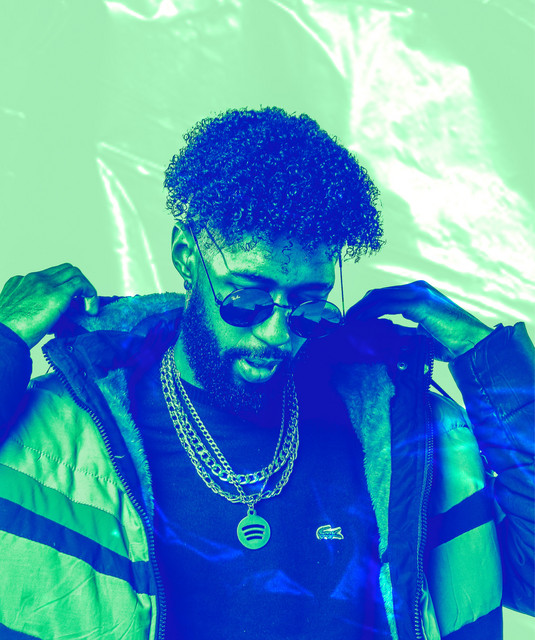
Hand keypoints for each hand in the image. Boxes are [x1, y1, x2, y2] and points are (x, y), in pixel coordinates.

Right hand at [0, 264, 97, 348]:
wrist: (3, 338)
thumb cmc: (9, 333)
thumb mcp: (18, 315)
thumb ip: (33, 309)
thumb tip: (53, 319)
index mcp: (21, 282)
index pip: (49, 276)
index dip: (64, 287)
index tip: (71, 303)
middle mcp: (33, 279)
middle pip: (64, 270)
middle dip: (77, 284)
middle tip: (82, 304)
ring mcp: (45, 284)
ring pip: (74, 273)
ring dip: (85, 289)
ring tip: (87, 308)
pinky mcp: (57, 294)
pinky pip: (81, 284)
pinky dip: (90, 295)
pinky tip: (90, 311)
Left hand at [348, 280, 492, 360]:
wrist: (473, 343)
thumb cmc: (451, 341)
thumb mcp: (421, 334)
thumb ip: (403, 330)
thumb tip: (385, 333)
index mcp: (419, 293)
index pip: (386, 296)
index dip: (367, 306)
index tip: (353, 319)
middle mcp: (418, 289)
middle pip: (379, 294)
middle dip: (360, 307)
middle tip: (346, 320)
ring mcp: (418, 293)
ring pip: (379, 297)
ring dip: (361, 310)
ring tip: (349, 322)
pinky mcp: (419, 303)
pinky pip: (386, 305)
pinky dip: (370, 312)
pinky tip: (360, 321)